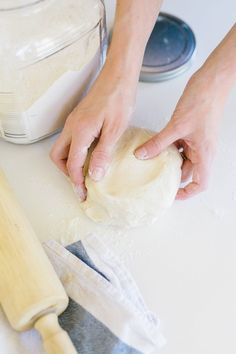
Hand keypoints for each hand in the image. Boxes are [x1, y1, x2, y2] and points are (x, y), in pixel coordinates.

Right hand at [50, 70, 134, 200]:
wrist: (119, 76)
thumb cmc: (120, 99)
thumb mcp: (115, 130)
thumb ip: (103, 153)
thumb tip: (93, 175)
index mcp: (80, 131)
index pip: (72, 164)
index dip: (76, 181)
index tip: (84, 193)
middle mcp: (72, 127)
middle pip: (57, 156)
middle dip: (66, 172)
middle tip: (82, 181)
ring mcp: (74, 122)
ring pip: (62, 148)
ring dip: (70, 162)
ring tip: (86, 171)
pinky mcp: (79, 119)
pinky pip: (70, 140)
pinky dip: (76, 152)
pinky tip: (91, 155)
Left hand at [135, 70, 226, 199]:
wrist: (212, 81)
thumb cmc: (203, 102)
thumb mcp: (176, 126)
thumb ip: (158, 143)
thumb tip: (141, 156)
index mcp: (205, 154)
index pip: (201, 183)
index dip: (187, 193)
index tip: (171, 194)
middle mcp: (203, 151)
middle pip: (188, 172)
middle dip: (172, 176)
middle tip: (153, 178)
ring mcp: (198, 142)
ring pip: (182, 159)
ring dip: (168, 161)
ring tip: (151, 162)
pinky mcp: (192, 133)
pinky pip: (180, 146)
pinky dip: (169, 148)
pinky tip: (156, 146)